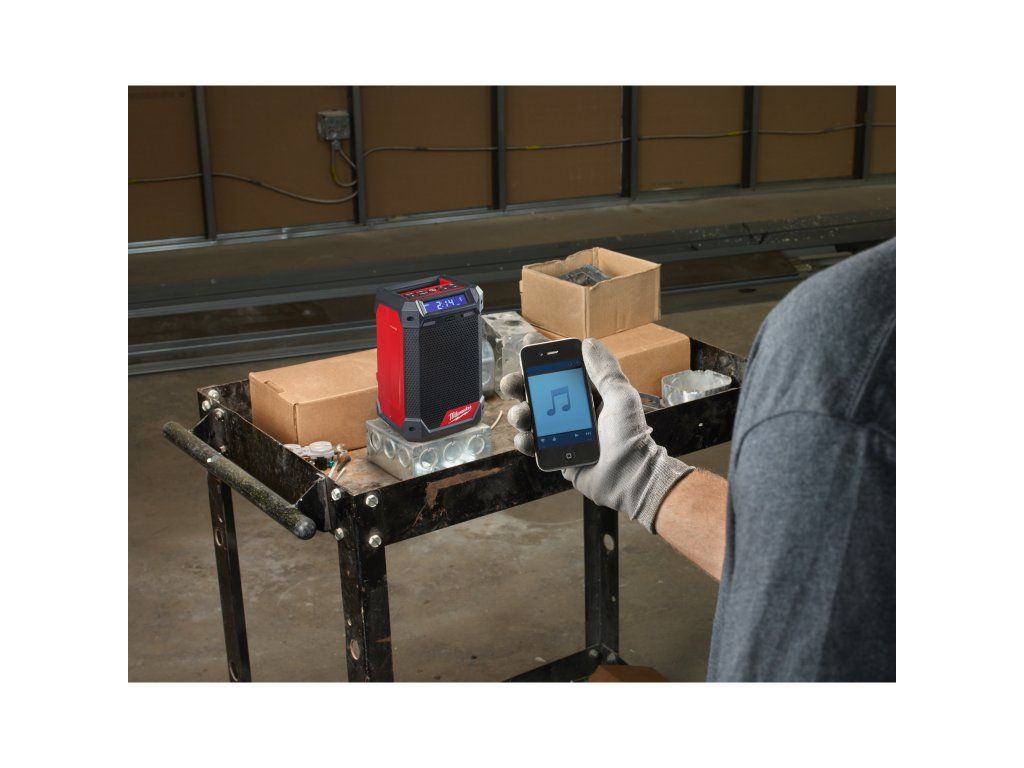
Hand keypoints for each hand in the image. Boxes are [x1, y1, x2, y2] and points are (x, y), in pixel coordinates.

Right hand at [500, 336, 693, 532]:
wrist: (628, 478)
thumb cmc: (630, 437)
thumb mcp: (622, 397)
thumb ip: (605, 371)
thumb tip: (589, 343)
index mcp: (589, 394)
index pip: (562, 370)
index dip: (544, 358)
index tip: (529, 348)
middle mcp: (573, 410)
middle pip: (538, 392)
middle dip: (521, 385)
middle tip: (512, 383)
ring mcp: (562, 432)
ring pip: (531, 417)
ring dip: (520, 412)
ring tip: (523, 415)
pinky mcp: (556, 454)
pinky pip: (532, 444)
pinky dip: (524, 441)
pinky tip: (527, 439)